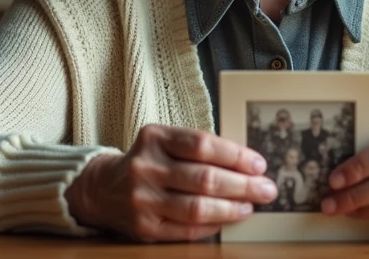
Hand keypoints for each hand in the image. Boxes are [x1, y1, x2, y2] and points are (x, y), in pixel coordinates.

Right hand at [64, 124, 277, 241]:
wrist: (102, 189)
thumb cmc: (148, 162)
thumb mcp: (164, 142)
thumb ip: (196, 148)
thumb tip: (246, 164)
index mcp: (154, 138)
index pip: (201, 145)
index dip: (235, 155)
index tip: (258, 164)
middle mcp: (146, 167)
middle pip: (204, 178)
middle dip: (242, 185)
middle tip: (266, 189)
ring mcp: (143, 199)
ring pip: (197, 207)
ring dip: (231, 208)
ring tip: (250, 206)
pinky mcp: (143, 227)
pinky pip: (186, 230)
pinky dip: (212, 225)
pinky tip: (228, 219)